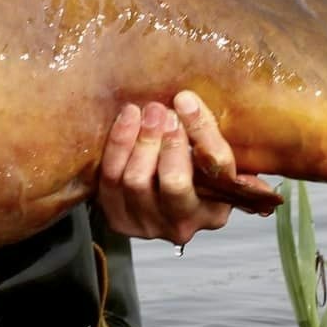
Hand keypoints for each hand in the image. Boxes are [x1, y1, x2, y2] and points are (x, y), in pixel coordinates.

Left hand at [98, 91, 262, 245]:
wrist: (157, 192)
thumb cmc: (189, 169)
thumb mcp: (208, 153)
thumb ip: (205, 131)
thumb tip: (186, 101)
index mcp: (214, 211)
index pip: (216, 169)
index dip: (201, 131)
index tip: (185, 101)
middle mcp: (183, 224)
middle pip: (174, 182)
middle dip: (166, 141)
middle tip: (162, 111)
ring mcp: (148, 225)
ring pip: (137, 181)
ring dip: (140, 140)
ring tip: (144, 113)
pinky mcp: (119, 219)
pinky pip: (110, 180)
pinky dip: (118, 146)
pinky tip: (127, 121)